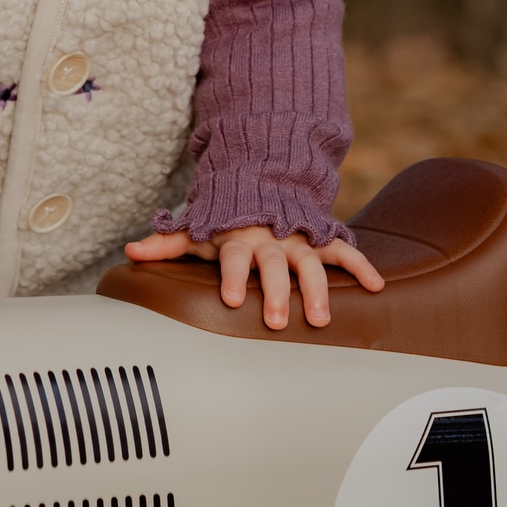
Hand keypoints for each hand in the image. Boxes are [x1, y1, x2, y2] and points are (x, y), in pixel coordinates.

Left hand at [124, 225, 383, 329]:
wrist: (262, 186)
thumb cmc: (225, 222)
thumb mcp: (197, 230)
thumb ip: (167, 243)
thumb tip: (130, 252)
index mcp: (239, 238)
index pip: (234, 257)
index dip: (233, 276)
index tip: (231, 299)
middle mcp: (271, 239)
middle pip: (275, 264)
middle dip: (277, 290)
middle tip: (277, 320)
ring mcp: (298, 239)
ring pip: (311, 261)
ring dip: (318, 288)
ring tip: (322, 318)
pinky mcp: (320, 239)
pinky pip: (343, 251)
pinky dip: (361, 266)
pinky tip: (376, 286)